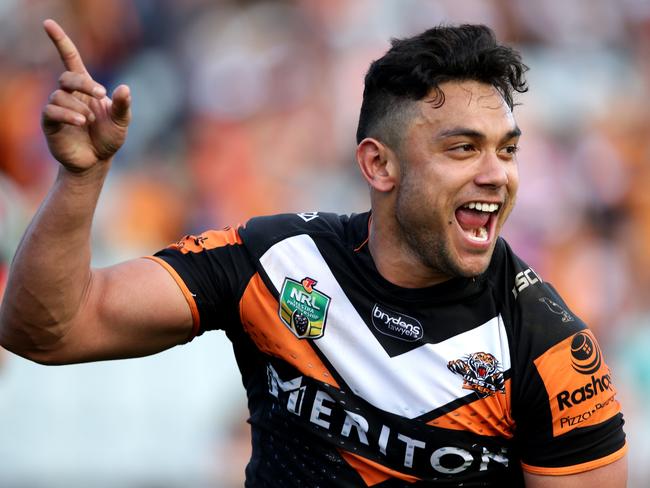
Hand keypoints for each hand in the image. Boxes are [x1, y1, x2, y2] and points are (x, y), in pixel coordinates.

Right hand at [41, 19, 130, 171]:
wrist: (97, 162)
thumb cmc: (108, 138)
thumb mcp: (121, 122)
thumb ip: (123, 106)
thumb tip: (125, 89)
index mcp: (85, 88)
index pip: (70, 59)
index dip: (60, 41)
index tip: (48, 23)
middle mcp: (69, 94)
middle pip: (67, 77)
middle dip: (84, 83)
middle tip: (101, 93)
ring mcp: (58, 108)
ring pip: (60, 96)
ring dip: (79, 107)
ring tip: (90, 121)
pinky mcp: (50, 123)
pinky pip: (52, 111)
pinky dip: (68, 115)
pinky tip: (82, 122)